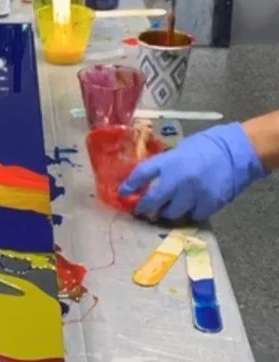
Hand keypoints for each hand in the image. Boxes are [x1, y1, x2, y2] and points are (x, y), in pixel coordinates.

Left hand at [120, 123, 264, 221]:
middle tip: (142, 210)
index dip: (129, 186)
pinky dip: (191, 212)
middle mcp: (177, 180)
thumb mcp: (182, 149)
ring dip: (168, 211)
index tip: (123, 193)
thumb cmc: (209, 146)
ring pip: (172, 213)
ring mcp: (193, 194)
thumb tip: (151, 177)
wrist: (237, 151)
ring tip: (168, 209)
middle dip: (144, 207)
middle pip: (153, 201)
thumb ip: (166, 163)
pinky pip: (193, 215)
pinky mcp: (208, 204)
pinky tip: (192, 206)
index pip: (141, 175)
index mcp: (169, 161)